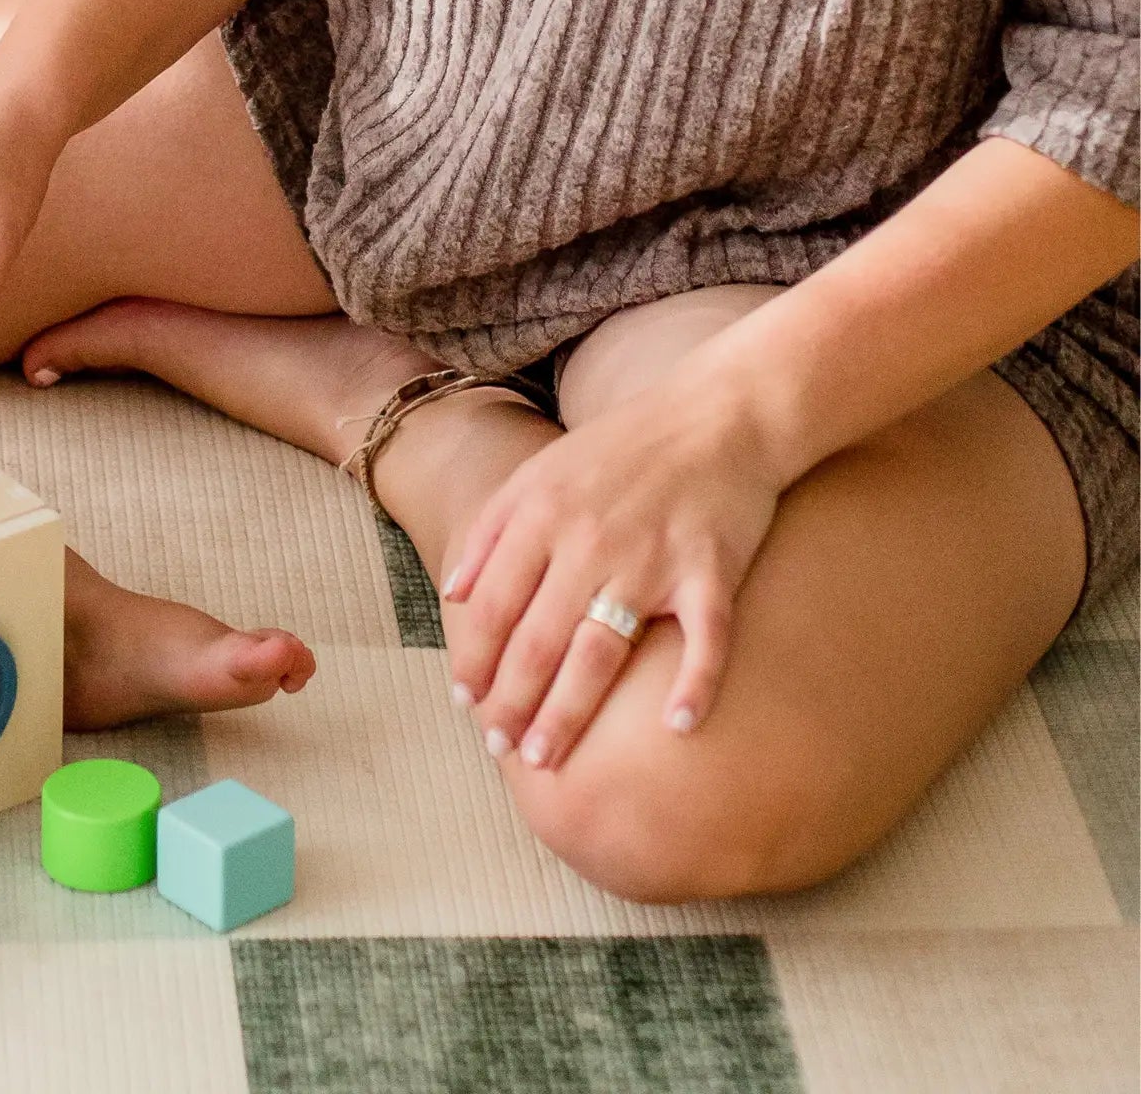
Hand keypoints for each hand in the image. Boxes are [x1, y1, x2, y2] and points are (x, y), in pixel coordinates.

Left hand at [442, 380, 782, 769]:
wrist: (716, 413)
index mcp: (542, 516)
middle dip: (513, 702)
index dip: (476, 659)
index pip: (495, 605)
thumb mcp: (540, 470)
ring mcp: (650, 559)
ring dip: (569, 711)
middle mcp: (587, 542)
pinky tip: (677, 727)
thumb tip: (454, 592)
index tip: (466, 703)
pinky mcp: (710, 570)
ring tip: (547, 757)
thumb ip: (492, 528)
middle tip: (503, 750)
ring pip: (599, 652)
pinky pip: (704, 639)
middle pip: (538, 640)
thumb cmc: (624, 448)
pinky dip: (694, 684)